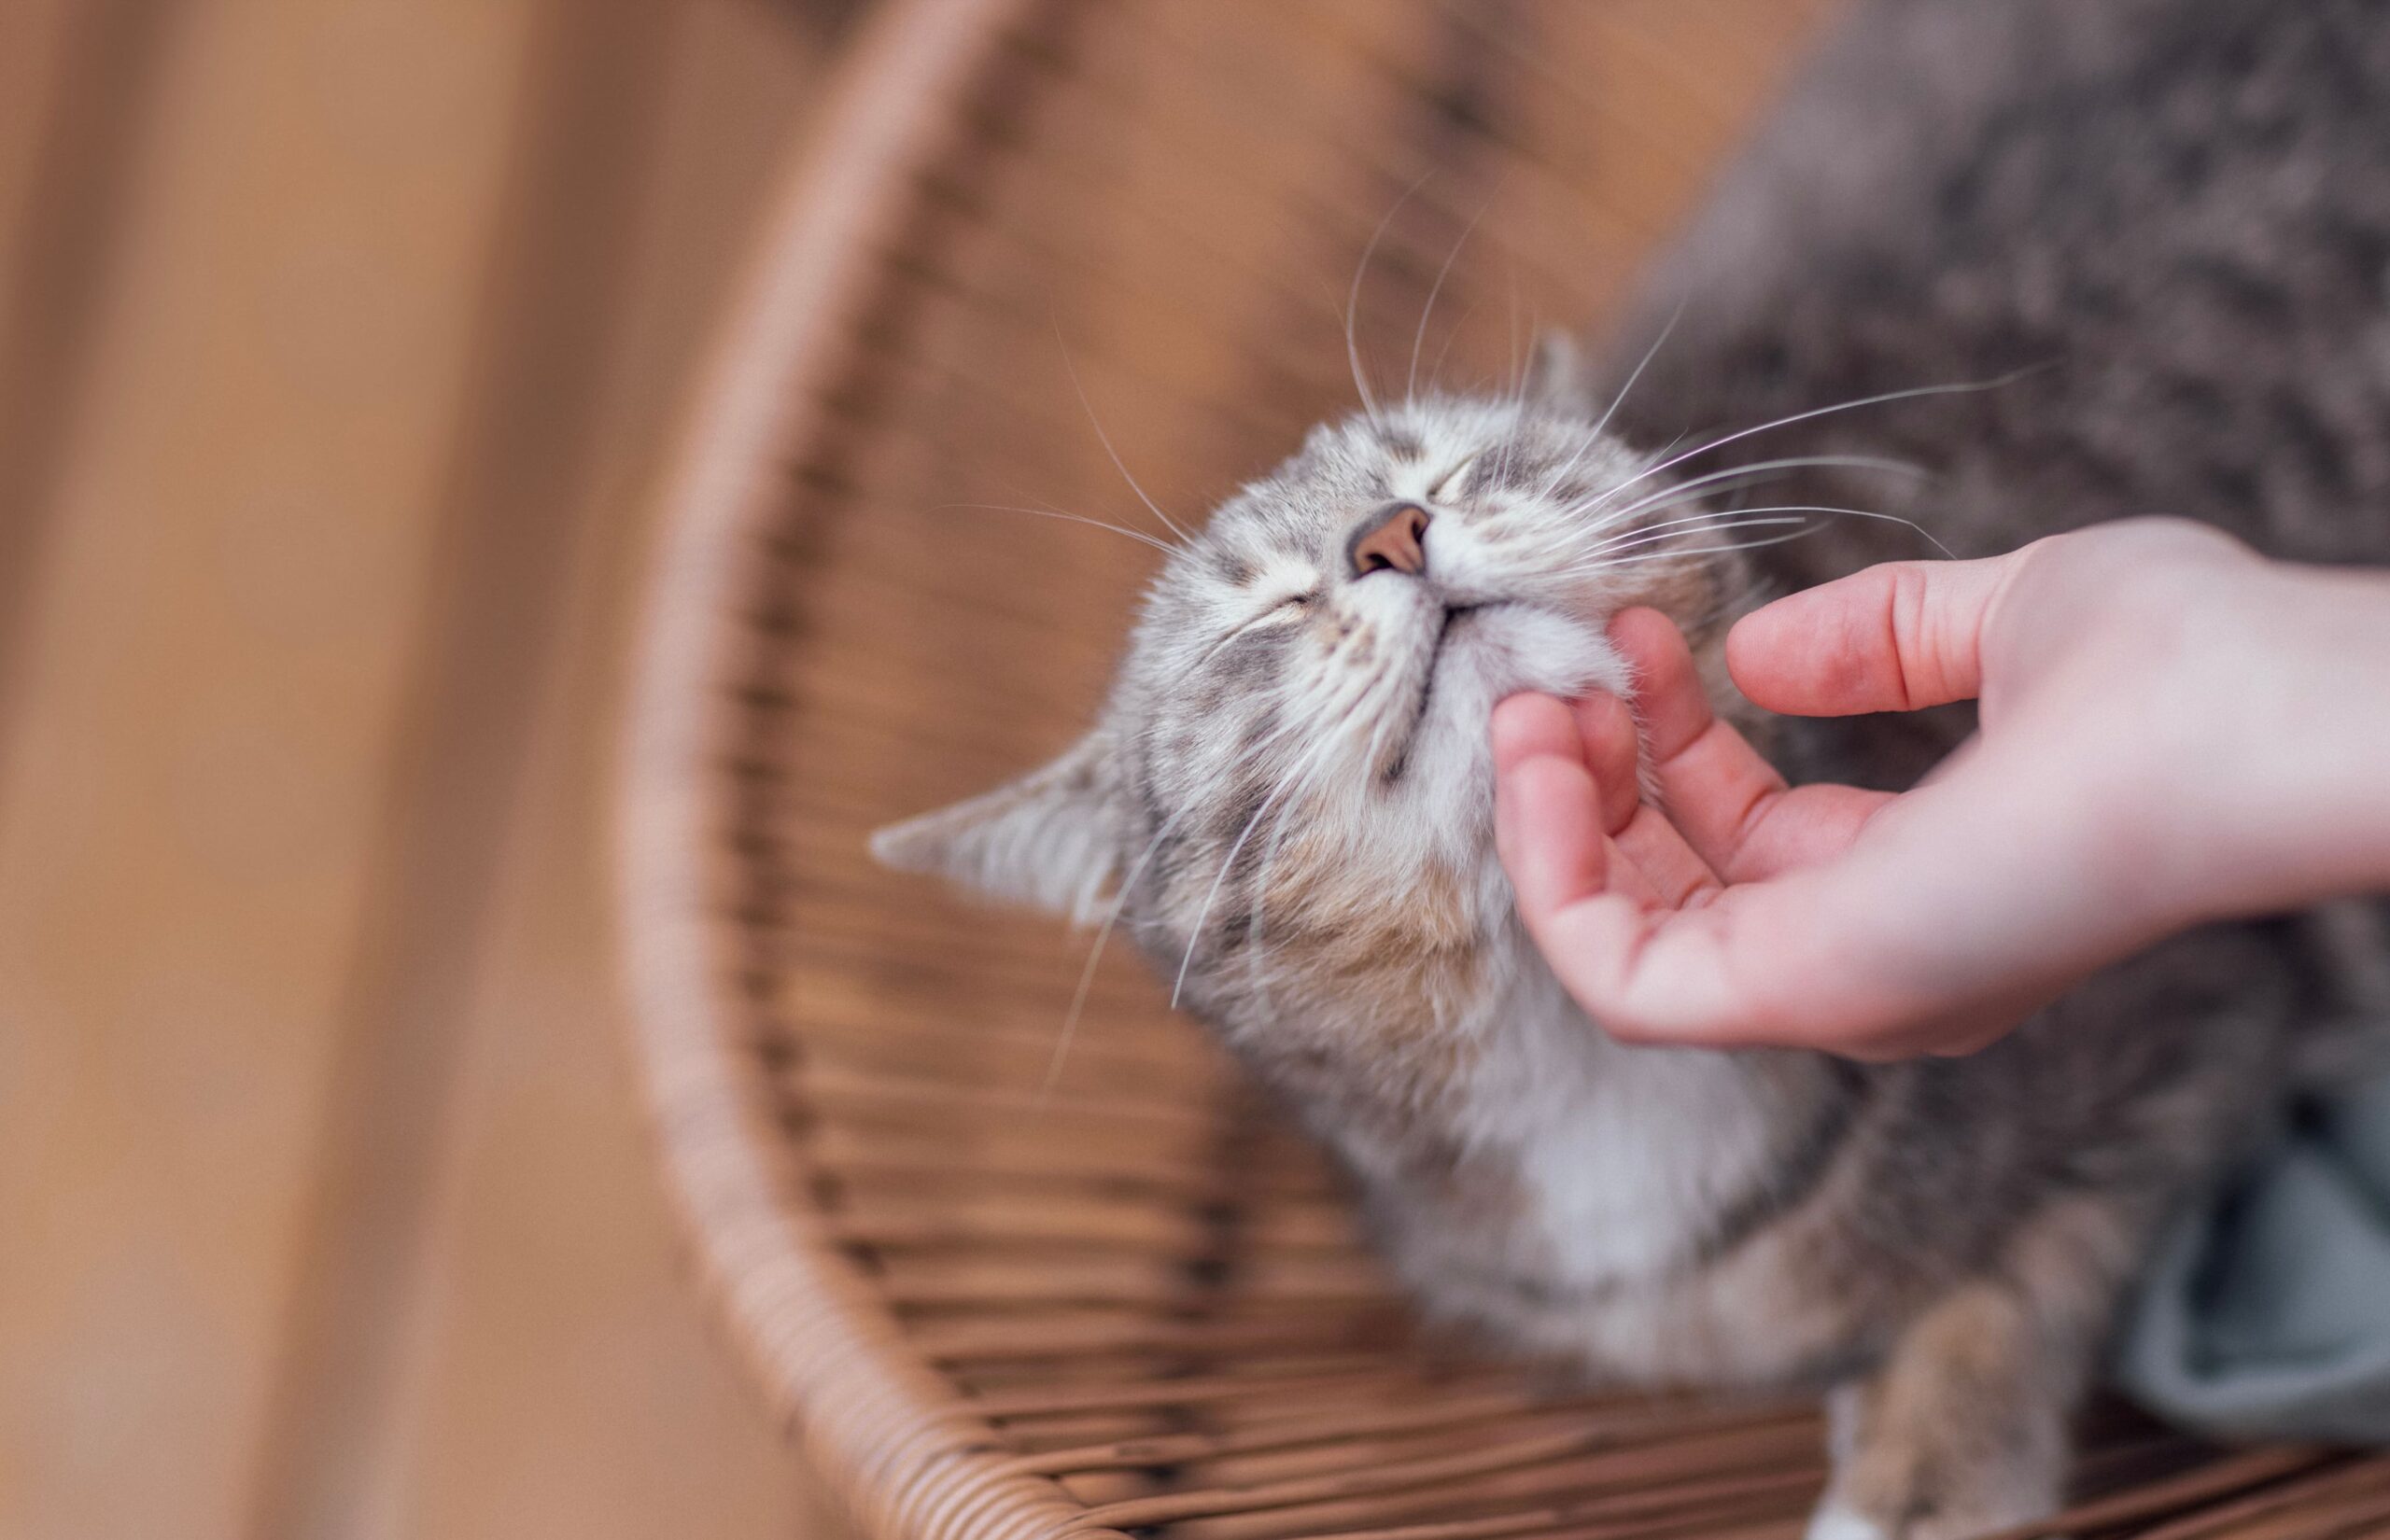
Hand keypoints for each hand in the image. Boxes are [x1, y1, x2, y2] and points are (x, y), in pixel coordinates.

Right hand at [1491, 518, 2389, 1057]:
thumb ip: (1878, 636)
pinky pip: (1618, 972)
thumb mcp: (2002, 617)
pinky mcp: (1803, 990)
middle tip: (1552, 673)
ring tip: (1528, 705)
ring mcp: (1834, 987)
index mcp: (1919, 881)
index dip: (1670, 731)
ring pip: (1623, 942)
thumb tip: (1750, 647)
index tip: (1640, 628)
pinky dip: (1555, 871)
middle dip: (1589, 780)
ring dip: (1548, 822)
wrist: (2260, 722)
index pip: (1742, 836)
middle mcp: (1870, 959)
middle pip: (1668, 894)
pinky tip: (1546, 758)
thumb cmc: (2186, 667)